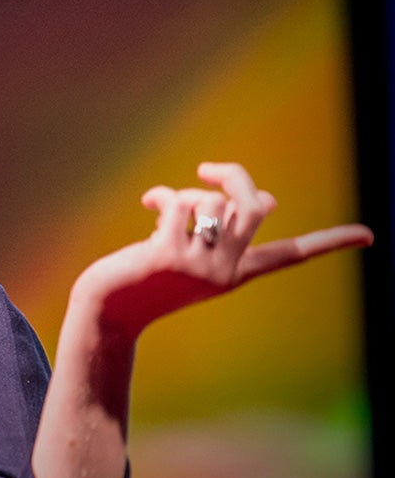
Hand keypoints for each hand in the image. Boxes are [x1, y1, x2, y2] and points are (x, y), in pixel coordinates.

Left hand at [71, 162, 373, 341]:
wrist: (108, 308)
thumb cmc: (148, 278)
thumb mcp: (195, 256)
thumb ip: (227, 229)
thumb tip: (272, 200)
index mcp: (236, 273)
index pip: (291, 255)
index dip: (329, 242)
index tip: (369, 236)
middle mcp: (225, 272)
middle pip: (252, 206)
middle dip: (233, 176)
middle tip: (209, 169)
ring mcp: (199, 266)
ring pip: (209, 201)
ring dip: (183, 195)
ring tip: (161, 210)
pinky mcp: (170, 256)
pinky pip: (179, 202)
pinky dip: (162, 197)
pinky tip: (149, 208)